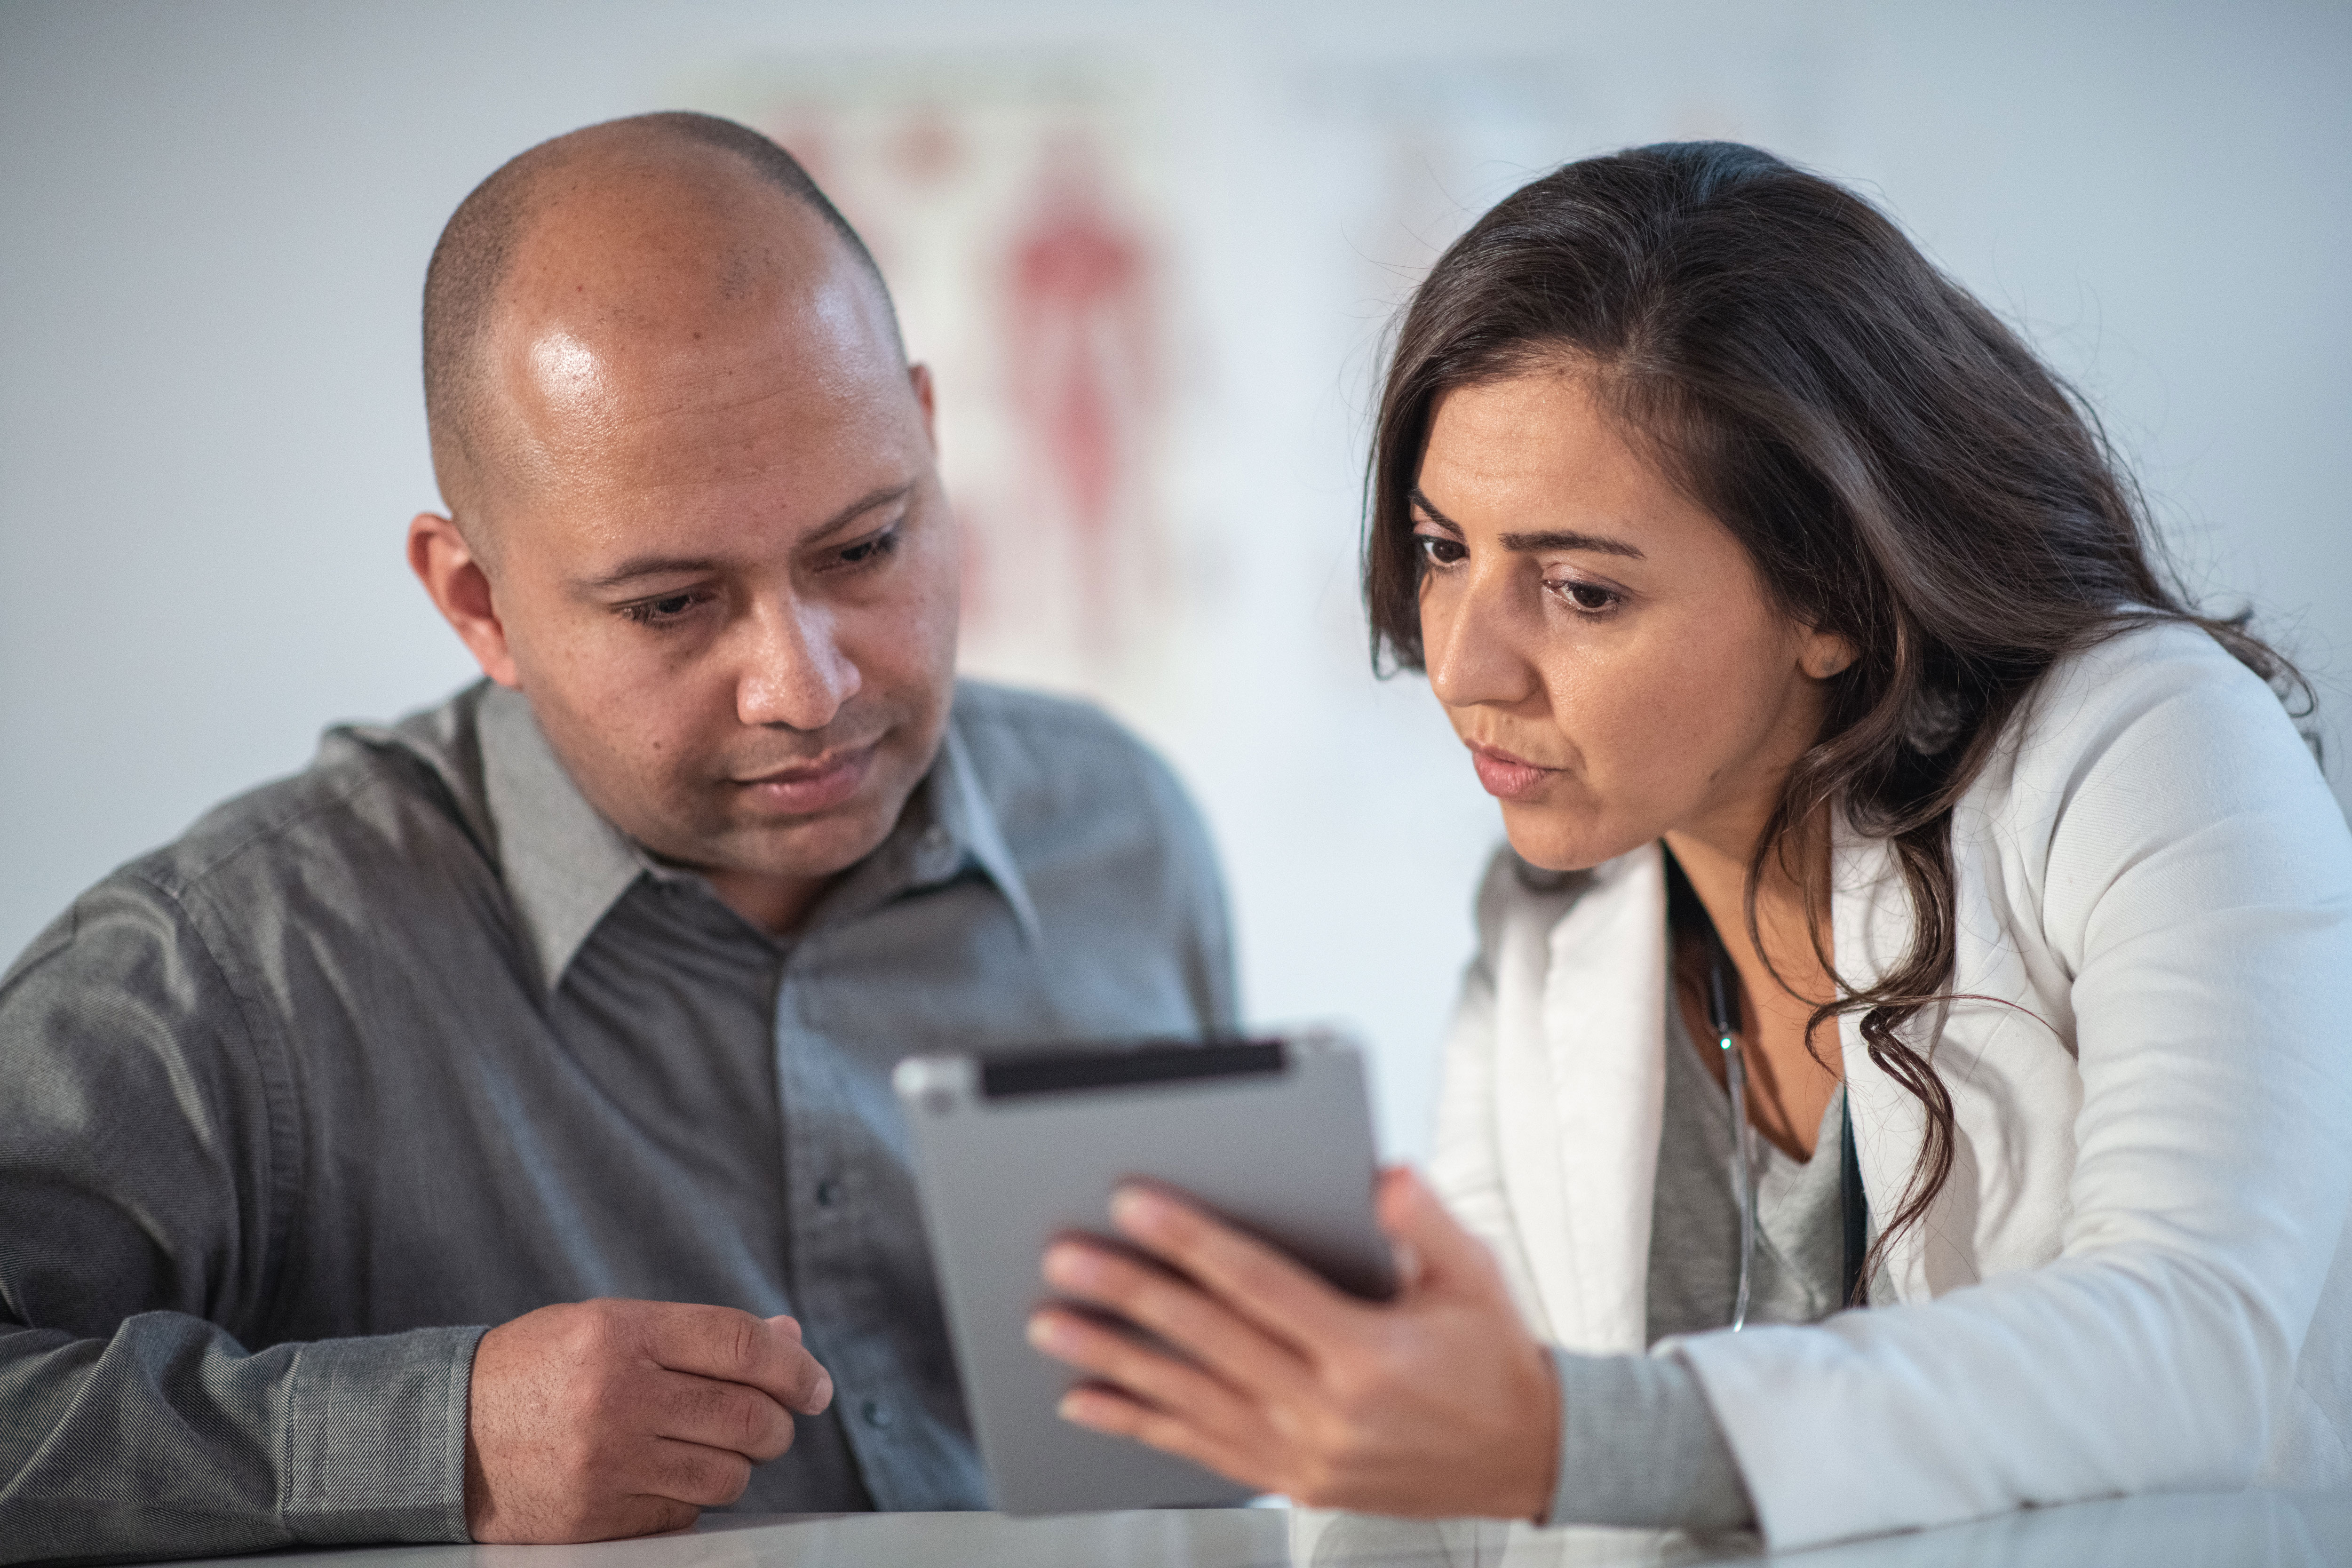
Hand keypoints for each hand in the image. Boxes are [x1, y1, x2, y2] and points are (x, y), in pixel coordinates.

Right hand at [464, 1298, 834, 1542]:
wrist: (443, 1435)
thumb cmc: (538, 1371)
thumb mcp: (609, 1326)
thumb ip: (700, 1335)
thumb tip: (789, 1341)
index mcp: (621, 1333)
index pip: (740, 1345)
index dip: (795, 1367)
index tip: (816, 1386)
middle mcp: (618, 1395)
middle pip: (747, 1415)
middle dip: (777, 1422)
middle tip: (772, 1422)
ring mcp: (608, 1462)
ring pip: (728, 1473)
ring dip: (735, 1463)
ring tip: (707, 1447)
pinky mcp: (598, 1518)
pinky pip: (686, 1512)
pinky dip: (690, 1498)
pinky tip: (661, 1475)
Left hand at [1025, 1168, 1558, 1518]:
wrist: (1531, 1459)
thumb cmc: (1495, 1359)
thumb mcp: (1475, 1276)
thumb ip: (1423, 1220)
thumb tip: (1378, 1175)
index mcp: (1367, 1352)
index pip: (1258, 1284)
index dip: (1192, 1240)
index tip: (1135, 1203)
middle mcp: (1328, 1411)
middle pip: (1207, 1341)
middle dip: (1129, 1294)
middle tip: (1065, 1257)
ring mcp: (1305, 1455)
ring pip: (1187, 1401)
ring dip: (1112, 1360)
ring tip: (1049, 1324)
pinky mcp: (1293, 1482)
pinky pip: (1199, 1451)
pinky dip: (1138, 1425)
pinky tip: (1087, 1401)